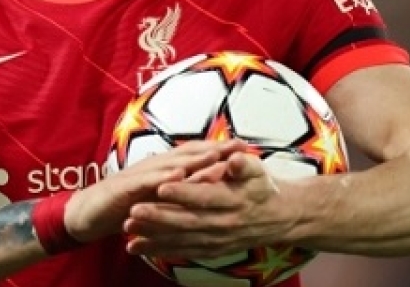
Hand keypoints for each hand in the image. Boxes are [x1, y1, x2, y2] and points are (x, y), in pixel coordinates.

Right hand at [64, 139, 245, 242]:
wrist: (89, 212)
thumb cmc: (127, 203)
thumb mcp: (158, 196)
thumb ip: (180, 189)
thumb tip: (210, 185)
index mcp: (165, 168)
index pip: (197, 155)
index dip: (221, 149)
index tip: (247, 147)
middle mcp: (155, 167)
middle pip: (190, 154)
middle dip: (215, 148)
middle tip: (241, 145)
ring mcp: (140, 175)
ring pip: (172, 164)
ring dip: (194, 158)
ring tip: (216, 153)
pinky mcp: (125, 187)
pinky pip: (146, 181)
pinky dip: (162, 177)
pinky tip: (178, 175)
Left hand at [123, 151, 298, 258]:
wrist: (280, 218)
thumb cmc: (263, 187)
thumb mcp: (259, 170)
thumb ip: (244, 164)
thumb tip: (234, 159)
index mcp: (233, 201)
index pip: (205, 196)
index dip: (183, 193)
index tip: (161, 186)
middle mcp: (224, 224)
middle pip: (188, 221)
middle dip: (159, 217)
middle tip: (134, 211)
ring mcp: (217, 240)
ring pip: (181, 239)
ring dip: (154, 236)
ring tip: (129, 231)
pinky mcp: (211, 250)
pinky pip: (183, 252)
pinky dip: (161, 250)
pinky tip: (139, 247)